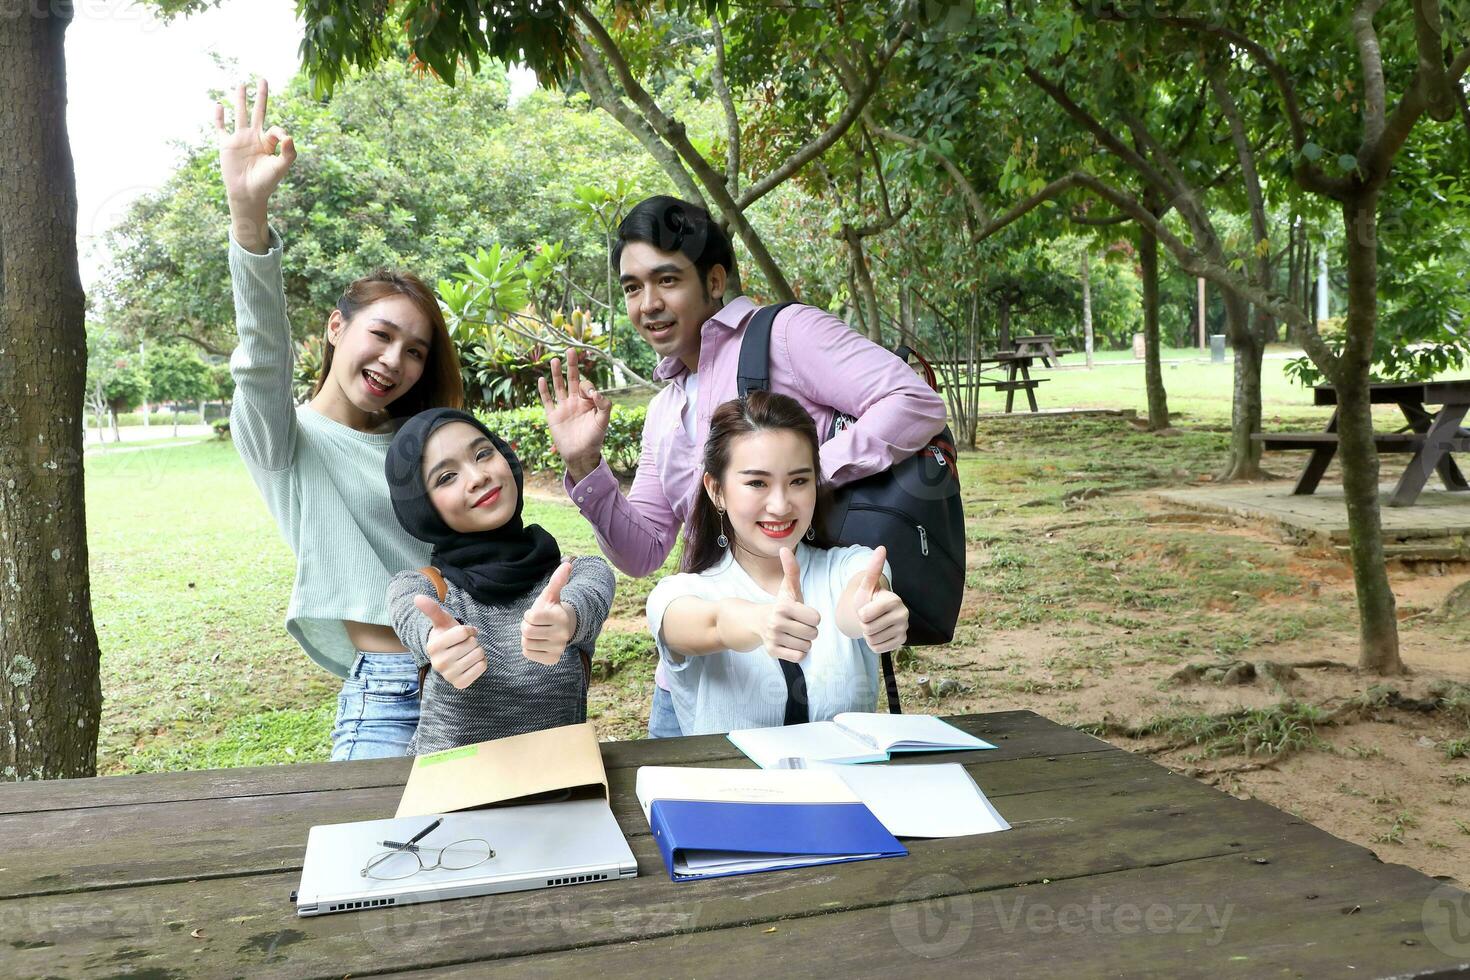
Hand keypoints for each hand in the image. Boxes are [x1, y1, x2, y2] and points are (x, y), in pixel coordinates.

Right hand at [214, 79, 294, 250]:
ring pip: (240, 113)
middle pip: (258, 111)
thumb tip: (289, 135)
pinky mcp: (225, 144)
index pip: (275, 128)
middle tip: (263, 78)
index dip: (279, 132)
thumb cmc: (266, 183)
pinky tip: (219, 105)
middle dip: (261, 96)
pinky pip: (221, 128)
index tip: (281, 142)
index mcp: (268, 142)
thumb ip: (288, 152)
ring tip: (242, 83)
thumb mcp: (281, 167)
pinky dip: (219, 117)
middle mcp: (254, 137)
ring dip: (241, 99)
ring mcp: (239, 139)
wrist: (248, 194)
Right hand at [414, 594, 485, 689]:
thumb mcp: (442, 621)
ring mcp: (449, 675)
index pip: (463, 632)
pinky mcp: (460, 684)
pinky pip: (482, 667)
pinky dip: (481, 662)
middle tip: (464, 645)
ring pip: (478, 655)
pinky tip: (472, 662)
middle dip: (472, 641)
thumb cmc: (448, 636)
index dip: (468, 629)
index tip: (464, 633)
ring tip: (468, 652)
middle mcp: (438, 663)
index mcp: (433, 646)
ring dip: (478, 651)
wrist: (450, 658)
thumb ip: (432, 609)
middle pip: (472, 644)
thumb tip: (417, 597)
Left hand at [520, 560, 574, 664]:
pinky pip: (528, 654)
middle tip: (536, 624)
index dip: (529, 614)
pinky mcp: (553, 659)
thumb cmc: (552, 609)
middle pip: (526, 631)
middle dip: (526, 626)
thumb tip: (568, 563)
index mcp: (559, 616)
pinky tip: (538, 643)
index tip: (537, 614)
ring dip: (527, 637)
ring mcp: (558, 648)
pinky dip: (529, 648)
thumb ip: (557, 580)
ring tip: (537, 632)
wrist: (563, 628)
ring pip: (526, 643)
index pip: (530, 617)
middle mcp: (561, 634)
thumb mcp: (551, 595)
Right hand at [537, 348, 611, 482]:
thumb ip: (604, 405)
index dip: (587, 386)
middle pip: (572, 379)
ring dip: (557, 374)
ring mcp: (563, 408)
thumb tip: (596, 393)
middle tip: (571, 350)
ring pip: (559, 387)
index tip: (590, 394)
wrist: (581, 455)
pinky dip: (544, 391)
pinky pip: (547, 401)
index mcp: (587, 402)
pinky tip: (542, 380)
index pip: (586, 386)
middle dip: (572, 366)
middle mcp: (574, 402)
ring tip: (555, 360)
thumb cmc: (595, 438)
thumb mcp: (603, 421)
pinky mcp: (552, 416)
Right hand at [759, 547, 820, 662]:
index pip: (816, 618)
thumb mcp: (789, 588)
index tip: (802, 613)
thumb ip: (792, 569)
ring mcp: (774, 638)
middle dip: (809, 630)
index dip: (813, 616)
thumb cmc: (781, 605)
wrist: (758, 622)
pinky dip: (799, 652)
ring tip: (793, 633)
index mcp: (784, 606)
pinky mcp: (773, 652)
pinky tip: (791, 644)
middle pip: (813, 633)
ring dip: (804, 641)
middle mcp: (777, 623)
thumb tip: (784, 548)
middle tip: (798, 625)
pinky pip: (800, 657)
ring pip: (807, 646)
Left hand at [854, 545, 907, 652]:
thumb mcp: (867, 586)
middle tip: (870, 617)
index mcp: (894, 600)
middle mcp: (903, 615)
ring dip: (868, 634)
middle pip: (868, 629)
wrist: (874, 615)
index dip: (860, 613)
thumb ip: (873, 569)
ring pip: (872, 640)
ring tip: (874, 624)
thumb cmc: (869, 599)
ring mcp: (904, 630)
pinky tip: (879, 633)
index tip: (866, 607)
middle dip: (864, 624)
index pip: (864, 615)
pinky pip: (877, 648)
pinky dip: (874, 643)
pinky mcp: (901, 642)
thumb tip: (881, 548)